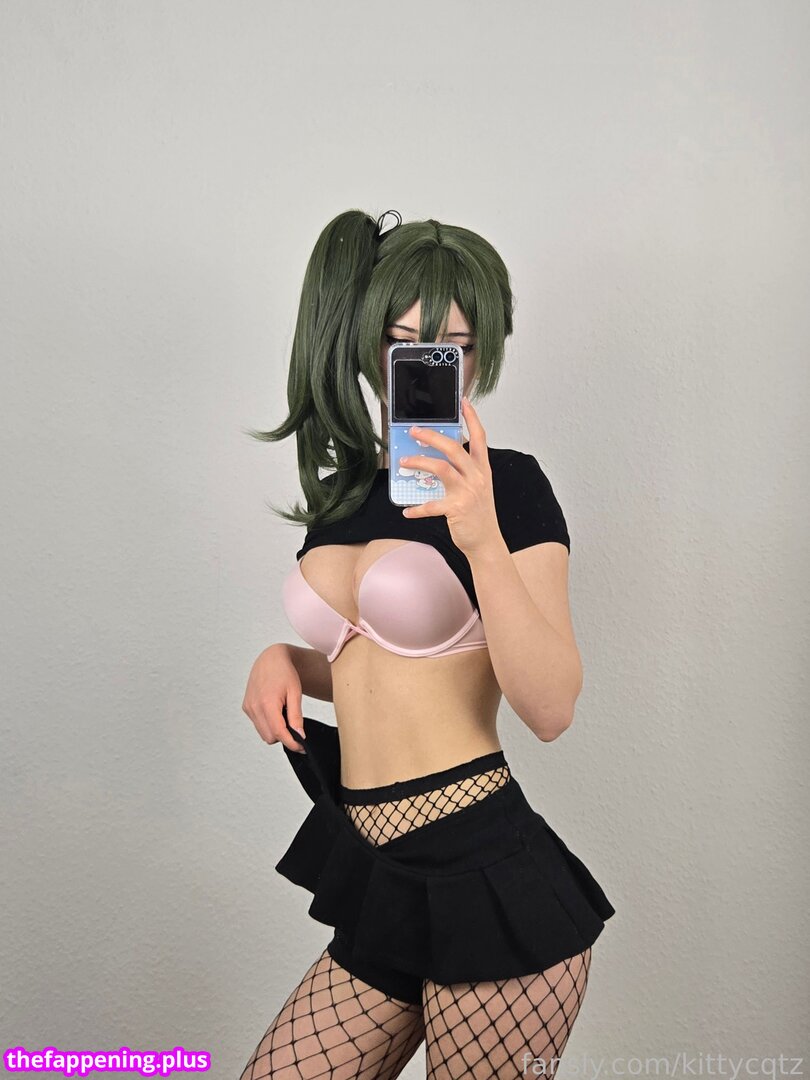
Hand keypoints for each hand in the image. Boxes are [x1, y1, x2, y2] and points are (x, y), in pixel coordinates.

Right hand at [241, 644, 306, 753]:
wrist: (270, 659)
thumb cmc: (285, 672)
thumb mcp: (295, 693)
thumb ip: (296, 716)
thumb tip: (299, 736)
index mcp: (267, 703)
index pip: (279, 733)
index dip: (292, 743)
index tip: (302, 747)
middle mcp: (254, 707)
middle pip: (270, 737)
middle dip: (284, 736)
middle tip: (294, 725)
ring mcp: (248, 707)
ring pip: (263, 733)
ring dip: (275, 731)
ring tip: (284, 714)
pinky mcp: (246, 707)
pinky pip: (258, 724)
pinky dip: (268, 724)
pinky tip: (275, 711)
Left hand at [399, 397, 503, 557]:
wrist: (486, 542)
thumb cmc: (478, 514)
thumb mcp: (476, 487)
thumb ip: (463, 471)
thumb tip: (435, 458)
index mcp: (482, 469)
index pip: (480, 437)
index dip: (472, 418)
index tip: (463, 402)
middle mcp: (477, 477)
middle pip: (454, 448)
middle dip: (432, 437)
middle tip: (414, 431)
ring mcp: (467, 492)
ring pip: (441, 468)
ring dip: (419, 463)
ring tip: (404, 462)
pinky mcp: (456, 509)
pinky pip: (431, 505)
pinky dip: (417, 508)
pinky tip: (407, 511)